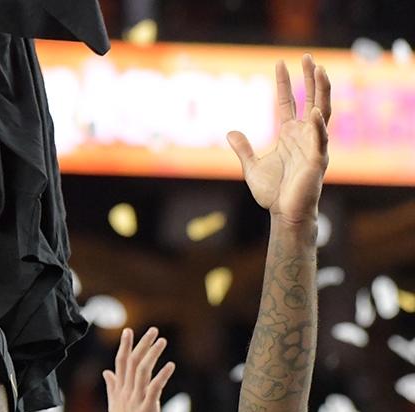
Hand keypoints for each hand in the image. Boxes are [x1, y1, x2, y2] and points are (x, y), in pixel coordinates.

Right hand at [103, 327, 174, 411]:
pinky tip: (171, 365)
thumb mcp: (115, 404)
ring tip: (162, 341)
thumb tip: (106, 371)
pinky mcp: (147, 408)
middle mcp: (126, 392)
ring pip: (142, 371)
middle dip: (141, 344)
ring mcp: (136, 399)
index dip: (125, 346)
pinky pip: (155, 388)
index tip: (128, 330)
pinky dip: (162, 375)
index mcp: (119, 389)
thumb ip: (112, 386)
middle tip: (153, 330)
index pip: (120, 363)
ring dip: (152, 354)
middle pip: (132, 362)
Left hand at [227, 55, 330, 225]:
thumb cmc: (273, 193)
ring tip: (320, 71)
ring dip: (322, 92)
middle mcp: (305, 136)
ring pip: (323, 112)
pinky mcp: (317, 160)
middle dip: (310, 78)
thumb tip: (230, 132)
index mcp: (291, 135)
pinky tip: (316, 112)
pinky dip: (318, 126)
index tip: (280, 63)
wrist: (284, 214)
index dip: (285, 83)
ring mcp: (314, 146)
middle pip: (311, 100)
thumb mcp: (252, 166)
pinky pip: (320, 140)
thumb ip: (243, 148)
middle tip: (306, 56)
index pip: (289, 102)